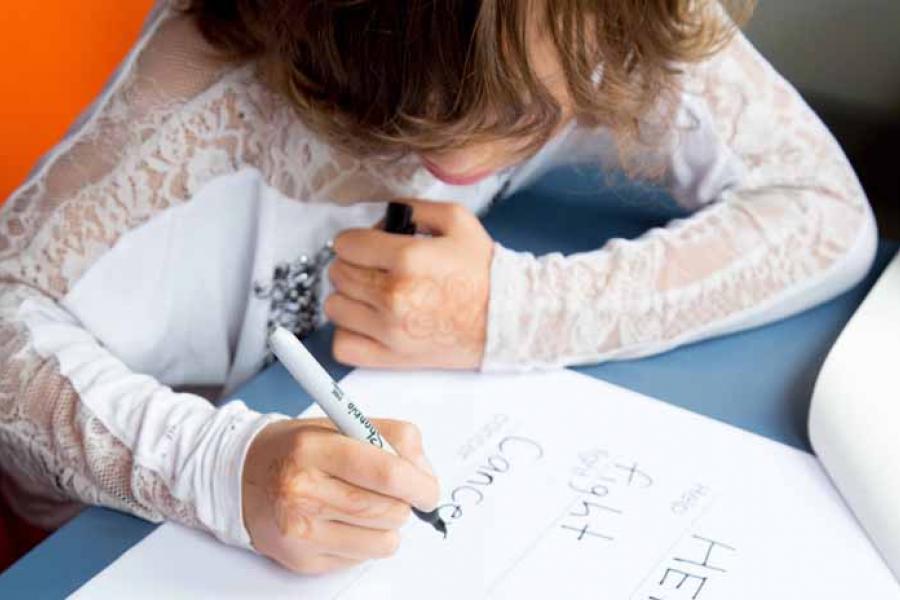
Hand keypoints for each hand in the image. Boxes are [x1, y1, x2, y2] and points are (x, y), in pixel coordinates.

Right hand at [242, 418, 438, 573]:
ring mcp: (301, 530)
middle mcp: (302, 490)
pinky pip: (364, 558)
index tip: (429, 489)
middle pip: (389, 510)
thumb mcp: (342, 423)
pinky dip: (366, 541)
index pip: (386, 472)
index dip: (420, 484)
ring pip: (384, 540)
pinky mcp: (303, 560)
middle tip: (396, 492)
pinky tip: (344, 522)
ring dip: (387, 524)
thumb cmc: (300, 449)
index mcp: (314, 448)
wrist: (244, 476)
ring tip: (365, 504)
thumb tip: (425, 475)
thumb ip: (391, 438)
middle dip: (405, 503)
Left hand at [327, 200, 493, 368]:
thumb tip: (380, 218)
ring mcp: (390, 330)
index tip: (369, 246)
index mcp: (408, 258)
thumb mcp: (457, 220)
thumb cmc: (482, 272)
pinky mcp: (391, 357)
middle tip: (376, 268)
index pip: (345, 244)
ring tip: (373, 295)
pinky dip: (349, 333)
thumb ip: (413, 208)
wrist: (505, 319)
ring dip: (350, 298)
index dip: (356, 241)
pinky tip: (368, 322)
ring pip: (335, 307)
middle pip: (338, 274)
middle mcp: (394, 295)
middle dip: (354, 265)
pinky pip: (342, 344)